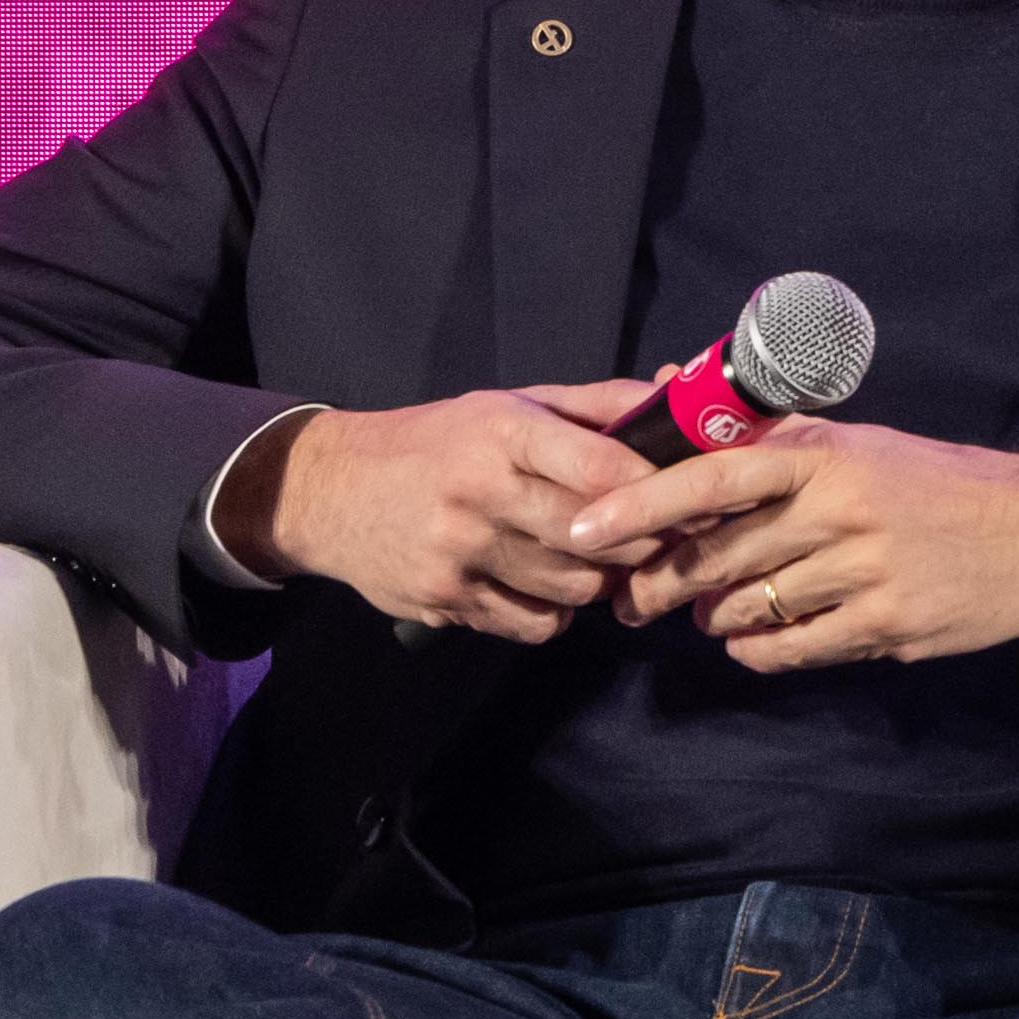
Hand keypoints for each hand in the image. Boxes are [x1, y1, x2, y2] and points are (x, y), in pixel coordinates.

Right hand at [224, 381, 659, 640]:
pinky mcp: (444, 600)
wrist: (328, 491)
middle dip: (641, 542)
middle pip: (597, 535)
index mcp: (502, 432)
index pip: (601, 465)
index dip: (655, 487)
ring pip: (574, 587)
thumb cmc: (436, 443)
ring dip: (599, 580)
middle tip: (656, 539)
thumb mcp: (507, 406)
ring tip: (597, 561)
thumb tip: (671, 394)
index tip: (689, 499)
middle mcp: (480, 491)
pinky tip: (546, 588)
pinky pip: (534, 624)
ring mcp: (460, 551)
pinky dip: (555, 613)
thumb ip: (593, 406)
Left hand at [570, 418, 1018, 672]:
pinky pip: (792, 649)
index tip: (581, 531)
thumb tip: (669, 382)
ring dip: (714, 616)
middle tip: (631, 598)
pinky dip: (759, 649)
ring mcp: (865, 574)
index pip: (710, 477)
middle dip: (660, 583)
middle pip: (716, 556)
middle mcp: (840, 512)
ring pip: (748, 607)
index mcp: (828, 456)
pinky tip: (757, 640)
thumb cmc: (944, 484)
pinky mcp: (888, 627)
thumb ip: (769, 428)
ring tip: (710, 611)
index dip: (638, 507)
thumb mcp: (864, 443)